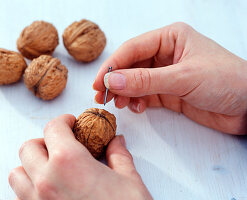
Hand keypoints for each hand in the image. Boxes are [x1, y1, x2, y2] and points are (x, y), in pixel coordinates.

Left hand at [9, 115, 151, 199]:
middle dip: (46, 140)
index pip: (53, 128)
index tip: (71, 122)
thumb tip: (116, 142)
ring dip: (32, 164)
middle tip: (63, 142)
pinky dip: (30, 187)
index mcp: (69, 163)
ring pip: (18, 173)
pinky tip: (51, 188)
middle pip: (29, 147)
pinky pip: (21, 197)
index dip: (63, 120)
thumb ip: (120, 155)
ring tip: (52, 165)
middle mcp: (47, 182)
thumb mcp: (129, 180)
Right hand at [93, 22, 246, 134]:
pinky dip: (137, 102)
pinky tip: (136, 108)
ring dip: (125, 92)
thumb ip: (146, 80)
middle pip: (131, 66)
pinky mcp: (168, 93)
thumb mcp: (183, 78)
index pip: (132, 49)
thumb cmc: (226, 81)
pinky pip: (145, 95)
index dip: (113, 66)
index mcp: (170, 38)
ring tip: (119, 104)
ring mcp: (166, 74)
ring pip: (135, 82)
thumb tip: (112, 80)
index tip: (99, 83)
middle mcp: (165, 54)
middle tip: (103, 96)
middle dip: (116, 81)